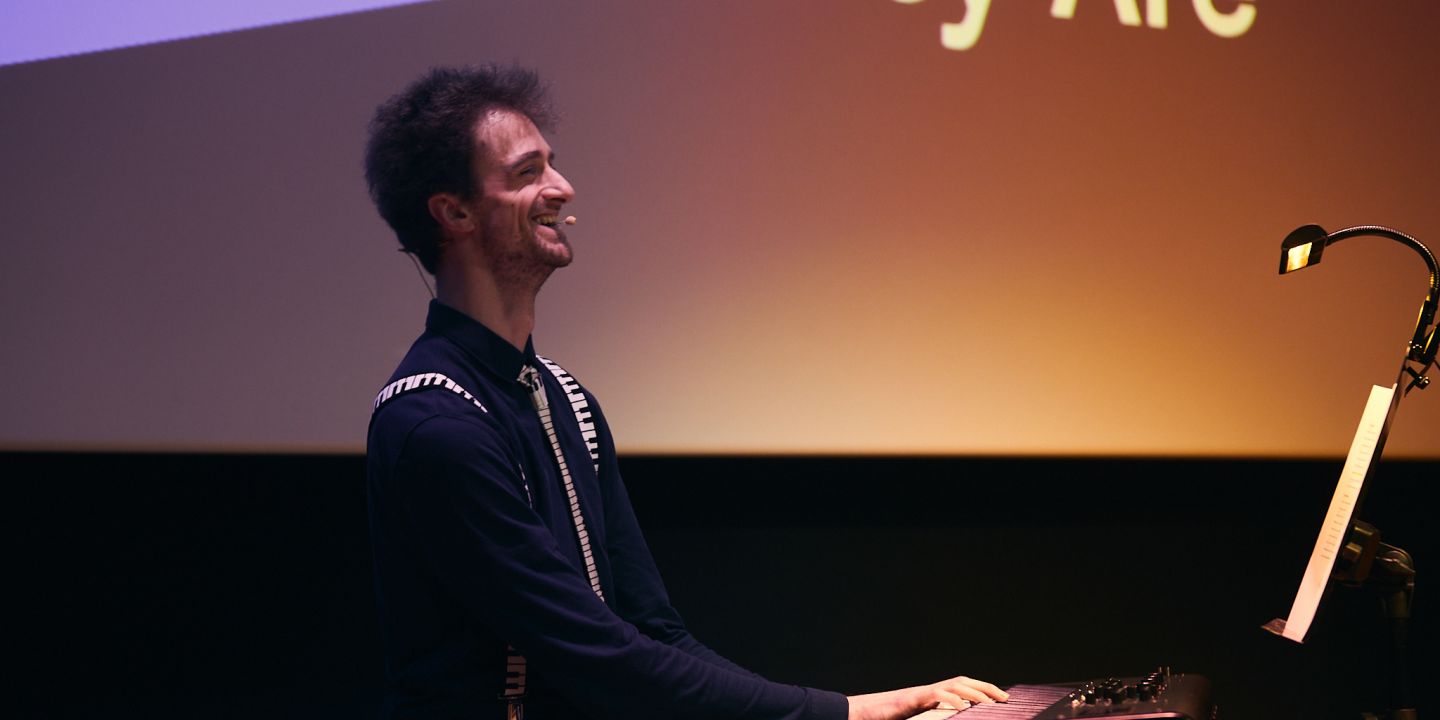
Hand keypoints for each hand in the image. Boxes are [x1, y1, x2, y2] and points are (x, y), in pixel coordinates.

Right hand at [847, 675, 1008, 719]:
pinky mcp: (915, 698)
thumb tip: (958, 716)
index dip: (984, 690)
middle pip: (964, 681)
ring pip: (955, 684)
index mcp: (934, 695)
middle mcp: (931, 689)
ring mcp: (923, 692)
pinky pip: (938, 695)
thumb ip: (938, 716)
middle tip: (1005, 698)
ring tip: (991, 701)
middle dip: (986, 687)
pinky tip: (964, 707)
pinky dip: (953, 699)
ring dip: (975, 692)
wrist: (865, 712)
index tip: (1003, 698)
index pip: (963, 687)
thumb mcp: (921, 719)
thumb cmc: (891, 717)